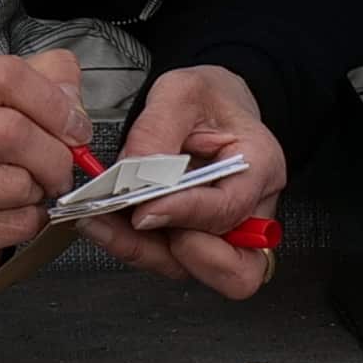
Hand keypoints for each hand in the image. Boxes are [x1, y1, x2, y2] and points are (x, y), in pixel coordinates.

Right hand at [0, 45, 98, 288]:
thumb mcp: (9, 103)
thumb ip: (49, 82)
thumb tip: (73, 104)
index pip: (4, 77)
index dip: (53, 103)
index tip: (75, 126)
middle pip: (12, 131)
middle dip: (55, 156)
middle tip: (61, 168)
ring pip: (15, 184)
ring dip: (40, 192)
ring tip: (29, 188)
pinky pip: (13, 223)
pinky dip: (29, 221)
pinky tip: (14, 212)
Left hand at [83, 62, 283, 300]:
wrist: (211, 105)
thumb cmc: (208, 99)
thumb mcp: (180, 93)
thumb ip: (155, 132)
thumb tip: (132, 177)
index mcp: (260, 167)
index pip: (230, 208)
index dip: (186, 213)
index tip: (143, 209)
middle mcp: (251, 208)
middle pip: (233, 266)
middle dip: (180, 255)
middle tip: (134, 226)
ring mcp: (225, 231)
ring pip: (194, 269)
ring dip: (144, 252)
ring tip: (102, 222)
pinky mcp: (196, 239)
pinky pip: (169, 260)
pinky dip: (134, 248)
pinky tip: (106, 224)